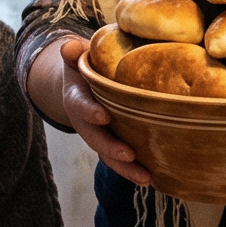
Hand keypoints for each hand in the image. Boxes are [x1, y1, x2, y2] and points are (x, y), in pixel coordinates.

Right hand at [53, 35, 153, 186]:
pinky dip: (136, 171)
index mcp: (77, 97)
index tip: (103, 116)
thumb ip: (73, 52)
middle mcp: (86, 122)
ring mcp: (99, 136)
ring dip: (126, 169)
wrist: (81, 85)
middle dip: (110, 148)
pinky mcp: (113, 144)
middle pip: (95, 139)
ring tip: (146, 178)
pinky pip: (123, 161)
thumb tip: (69, 46)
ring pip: (109, 156)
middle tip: (128, 156)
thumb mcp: (78, 57)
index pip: (80, 105)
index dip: (89, 111)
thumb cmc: (86, 67)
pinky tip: (156, 180)